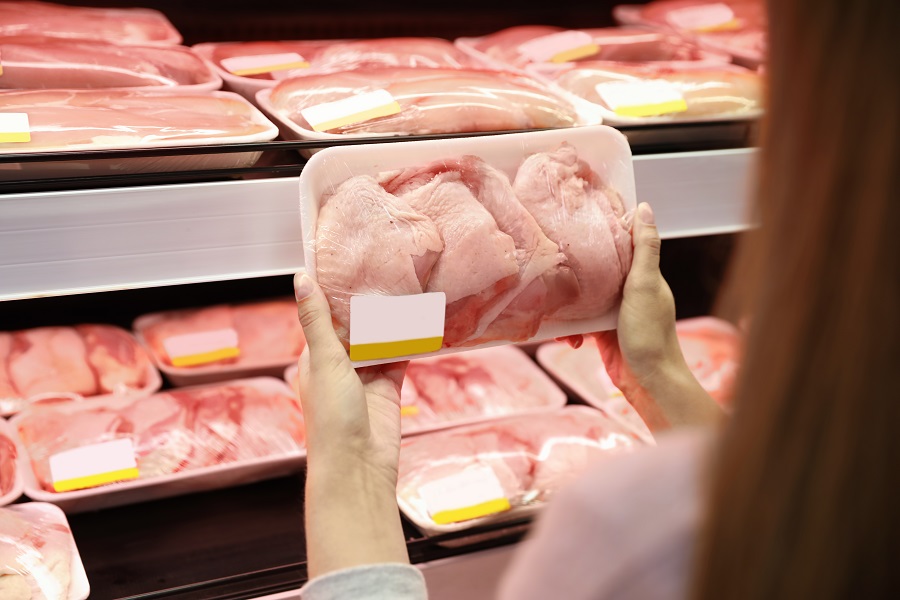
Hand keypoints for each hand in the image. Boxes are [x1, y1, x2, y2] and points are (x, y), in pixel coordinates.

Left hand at [293, 272, 410, 576]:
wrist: (359, 465)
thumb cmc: (331, 417)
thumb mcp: (324, 361)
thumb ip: (318, 320)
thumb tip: (301, 279)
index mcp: (316, 356)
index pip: (326, 316)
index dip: (336, 291)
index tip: (351, 261)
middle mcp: (340, 363)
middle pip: (356, 325)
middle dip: (369, 303)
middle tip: (388, 265)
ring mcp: (366, 374)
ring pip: (381, 338)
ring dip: (391, 318)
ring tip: (407, 284)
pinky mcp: (390, 384)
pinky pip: (401, 355)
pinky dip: (410, 339)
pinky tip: (421, 317)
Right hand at [560, 203, 720, 429]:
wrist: (647, 381)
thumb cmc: (650, 333)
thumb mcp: (645, 284)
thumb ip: (644, 248)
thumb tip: (644, 207)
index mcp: (643, 274)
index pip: (623, 243)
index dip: (604, 230)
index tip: (580, 216)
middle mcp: (629, 290)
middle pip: (598, 269)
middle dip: (576, 269)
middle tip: (553, 259)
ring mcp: (614, 311)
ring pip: (584, 297)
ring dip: (568, 305)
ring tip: (554, 309)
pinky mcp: (602, 332)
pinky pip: (579, 323)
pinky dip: (570, 329)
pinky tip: (566, 338)